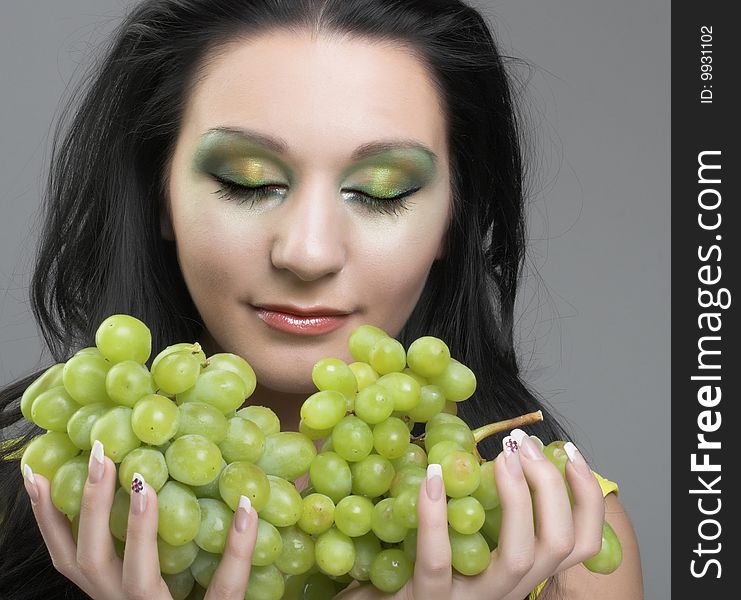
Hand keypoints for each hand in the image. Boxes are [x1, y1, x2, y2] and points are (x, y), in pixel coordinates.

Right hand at [22, 440, 257, 599]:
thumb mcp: (149, 577)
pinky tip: (245, 509)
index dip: (48, 519)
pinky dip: (238, 546)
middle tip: (97, 455)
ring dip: (137, 528)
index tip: (36, 474)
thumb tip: (141, 477)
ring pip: (138, 578)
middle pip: (91, 560)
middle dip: (88, 507)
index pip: (68, 556)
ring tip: (142, 484)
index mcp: (110, 590)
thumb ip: (143, 543)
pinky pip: (226, 586)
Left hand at [334, 430, 604, 599]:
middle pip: (558, 544)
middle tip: (525, 445)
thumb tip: (496, 445)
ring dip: (516, 499)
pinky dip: (435, 516)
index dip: (586, 497)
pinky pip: (438, 561)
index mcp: (522, 571)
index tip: (570, 451)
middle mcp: (509, 589)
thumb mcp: (466, 534)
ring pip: (518, 557)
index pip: (580, 543)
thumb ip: (485, 504)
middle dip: (551, 487)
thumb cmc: (421, 566)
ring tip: (501, 457)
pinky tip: (432, 478)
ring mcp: (473, 599)